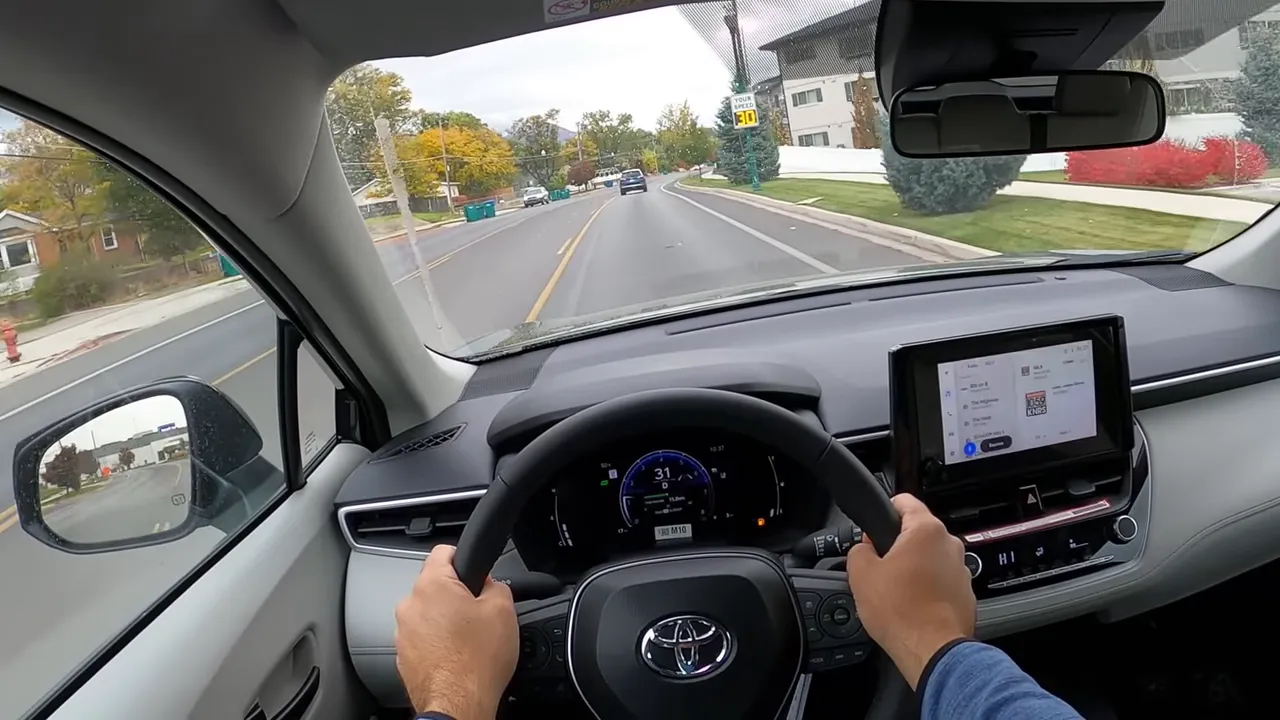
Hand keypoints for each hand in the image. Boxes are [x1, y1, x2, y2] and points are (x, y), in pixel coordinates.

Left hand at [395, 545, 517, 719]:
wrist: (458, 704)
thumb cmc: (476, 662)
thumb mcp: (504, 609)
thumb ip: (496, 584)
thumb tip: (489, 585)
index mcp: (432, 585)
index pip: (443, 551)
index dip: (464, 557)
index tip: (473, 570)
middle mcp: (410, 605)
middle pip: (435, 585)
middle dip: (456, 595)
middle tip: (478, 612)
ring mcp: (402, 632)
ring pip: (428, 614)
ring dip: (445, 620)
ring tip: (468, 639)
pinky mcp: (403, 655)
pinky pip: (422, 638)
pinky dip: (437, 642)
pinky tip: (456, 655)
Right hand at [845, 493, 975, 689]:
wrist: (931, 650)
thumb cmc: (902, 611)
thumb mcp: (860, 573)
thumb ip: (858, 550)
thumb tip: (864, 550)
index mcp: (926, 530)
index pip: (904, 500)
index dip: (883, 510)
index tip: (874, 527)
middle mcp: (949, 545)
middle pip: (916, 532)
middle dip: (896, 546)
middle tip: (878, 567)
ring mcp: (961, 569)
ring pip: (929, 558)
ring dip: (913, 568)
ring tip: (894, 591)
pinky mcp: (965, 593)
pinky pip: (940, 581)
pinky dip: (926, 588)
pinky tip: (910, 605)